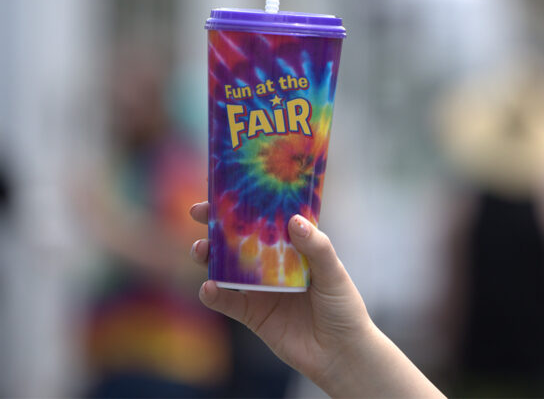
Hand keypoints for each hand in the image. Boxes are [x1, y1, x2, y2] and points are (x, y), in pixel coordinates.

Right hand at [188, 202, 374, 390]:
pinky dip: (214, 294)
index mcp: (293, 246)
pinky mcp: (253, 314)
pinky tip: (209, 288)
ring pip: (227, 267)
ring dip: (209, 257)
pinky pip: (228, 302)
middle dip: (217, 225)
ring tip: (200, 250)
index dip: (246, 202)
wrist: (341, 354)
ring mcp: (261, 288)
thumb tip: (294, 221)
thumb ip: (317, 248)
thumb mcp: (334, 274)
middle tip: (199, 214)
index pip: (266, 218)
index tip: (225, 189)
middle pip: (239, 238)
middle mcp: (273, 264)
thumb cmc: (344, 308)